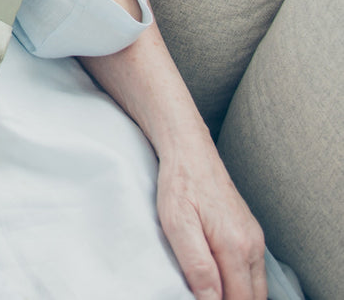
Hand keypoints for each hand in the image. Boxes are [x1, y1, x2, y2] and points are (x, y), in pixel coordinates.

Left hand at [156, 148, 265, 299]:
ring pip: (256, 286)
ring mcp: (254, 238)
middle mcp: (252, 245)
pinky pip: (253, 270)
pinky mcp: (250, 232)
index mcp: (236, 246)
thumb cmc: (179, 183)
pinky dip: (241, 282)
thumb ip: (197, 265)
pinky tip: (220, 278)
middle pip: (253, 297)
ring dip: (238, 295)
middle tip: (203, 296)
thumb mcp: (177, 223)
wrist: (189, 150)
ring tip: (210, 290)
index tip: (200, 299)